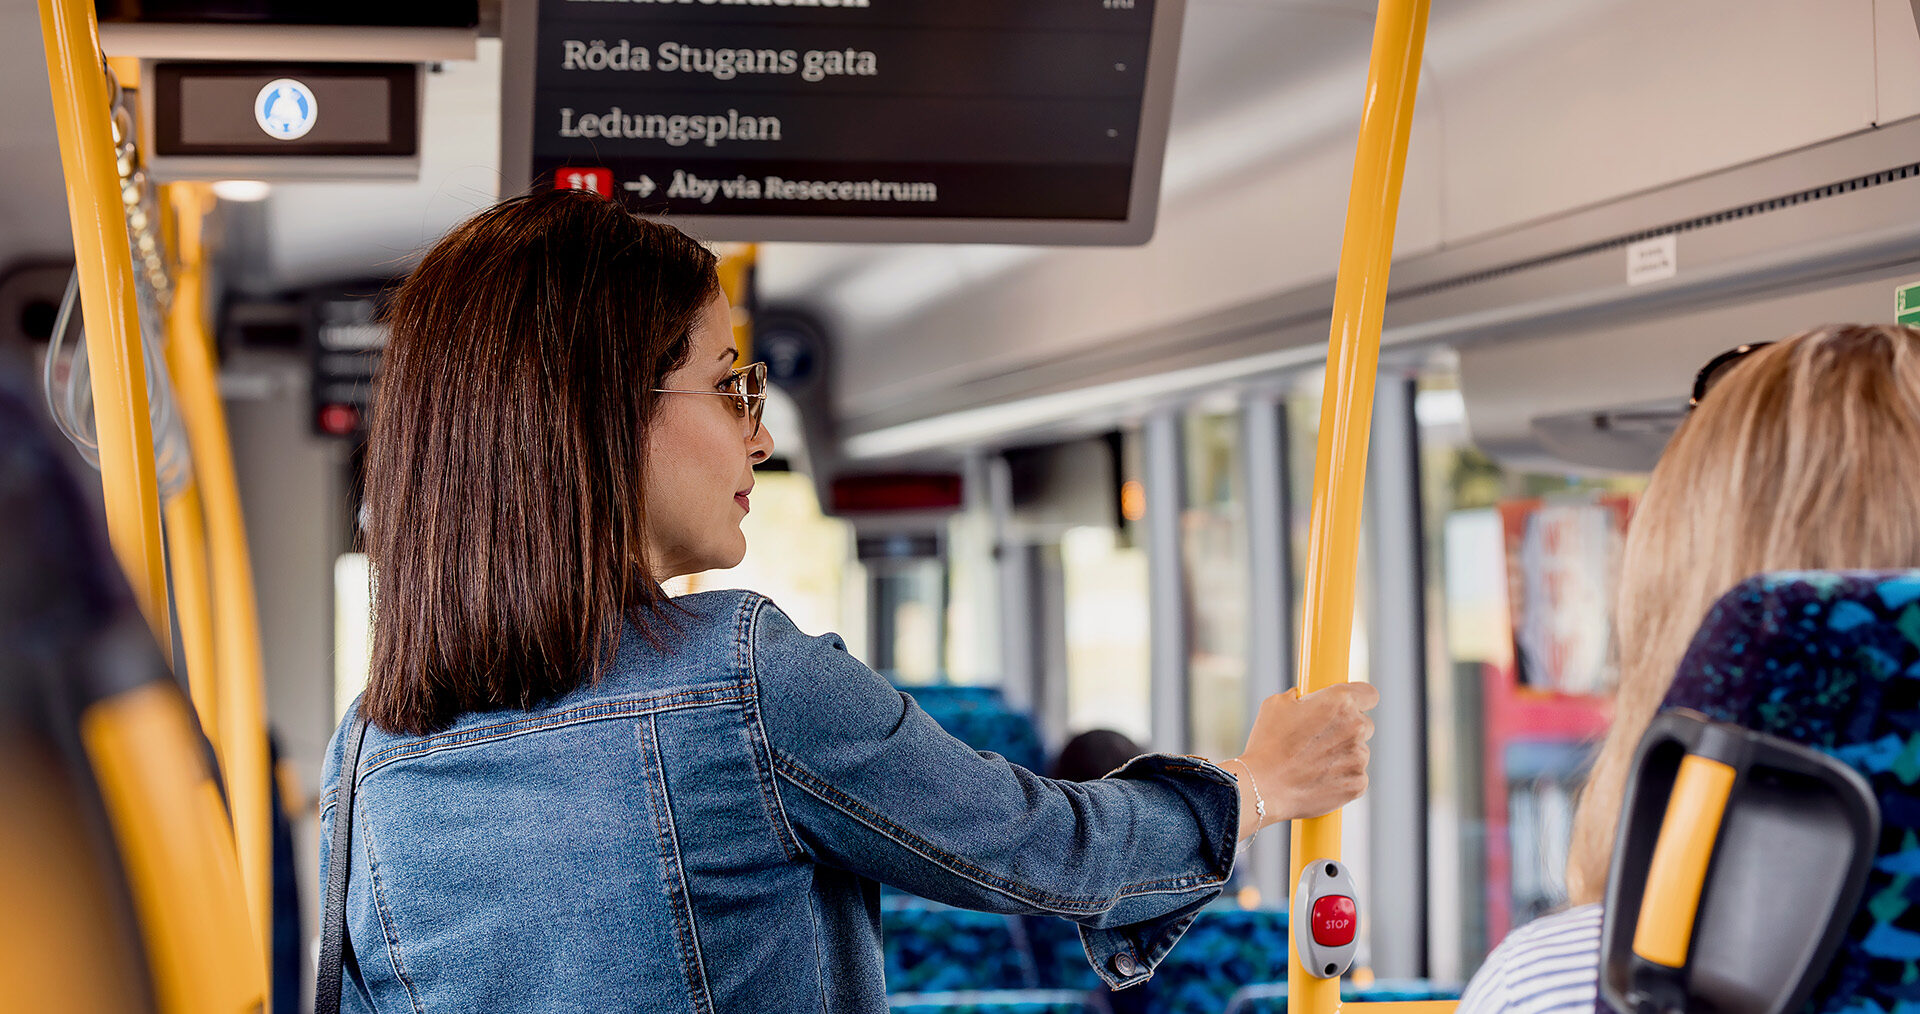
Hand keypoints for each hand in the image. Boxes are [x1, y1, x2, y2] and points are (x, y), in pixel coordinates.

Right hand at [1228, 683, 1377, 833]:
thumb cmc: (1267, 743)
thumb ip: (1301, 696)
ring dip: (1343, 755)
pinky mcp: (1358, 784)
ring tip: (1313, 763)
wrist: (1263, 786)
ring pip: (1359, 752)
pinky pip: (1356, 776)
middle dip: (1347, 729)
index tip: (1350, 706)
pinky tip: (1318, 780)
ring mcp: (1359, 757)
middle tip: (1321, 738)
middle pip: (1364, 724)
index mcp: (1340, 701)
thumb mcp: (1277, 704)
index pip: (1369, 693)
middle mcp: (1356, 727)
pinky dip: (1341, 778)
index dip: (1359, 699)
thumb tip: (1307, 698)